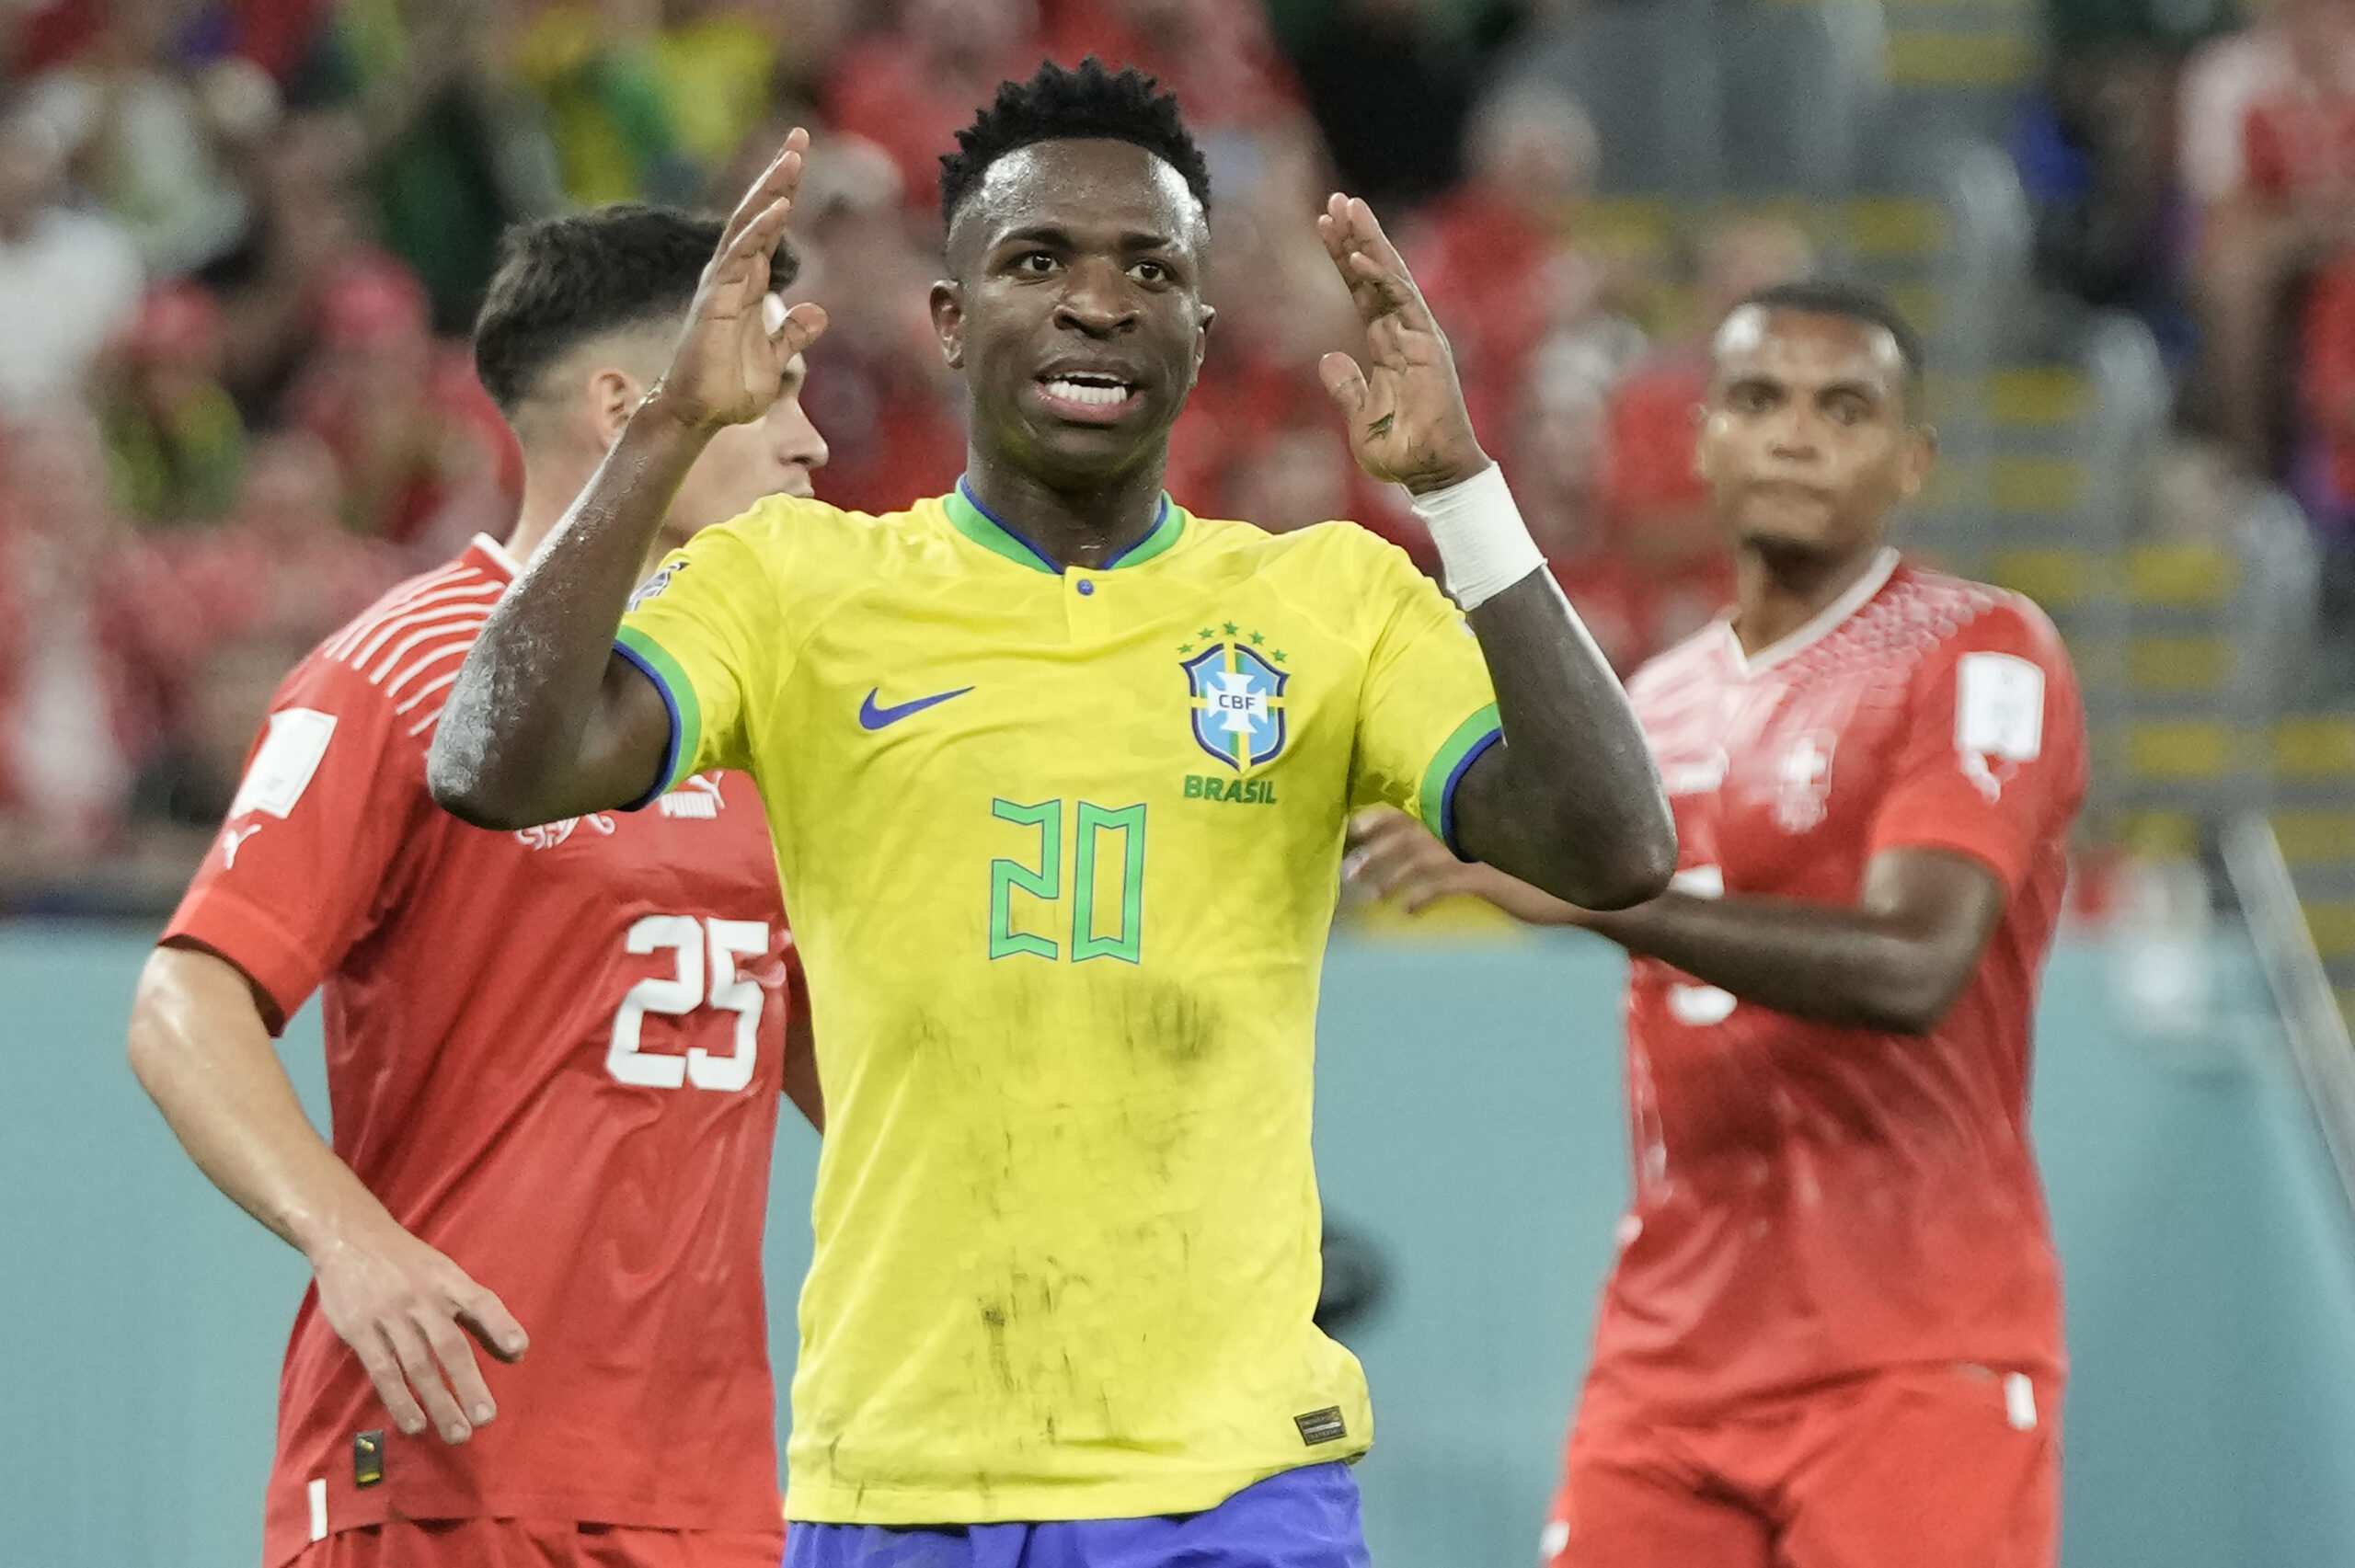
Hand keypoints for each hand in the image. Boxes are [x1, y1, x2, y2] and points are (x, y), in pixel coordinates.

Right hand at [309, 1217, 527, 1444]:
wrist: (349, 1237)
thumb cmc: (407, 1263)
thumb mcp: (445, 1274)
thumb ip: (478, 1312)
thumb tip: (516, 1353)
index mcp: (448, 1280)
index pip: (480, 1302)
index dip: (500, 1325)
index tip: (518, 1351)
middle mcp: (422, 1297)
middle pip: (449, 1346)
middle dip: (469, 1384)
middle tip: (486, 1418)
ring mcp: (389, 1315)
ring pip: (417, 1365)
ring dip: (439, 1402)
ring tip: (458, 1433)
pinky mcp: (359, 1330)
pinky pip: (382, 1370)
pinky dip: (400, 1399)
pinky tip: (416, 1423)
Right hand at [647, 128, 830, 432]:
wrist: (700, 415)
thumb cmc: (730, 389)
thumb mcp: (774, 360)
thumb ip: (792, 334)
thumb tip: (818, 313)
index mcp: (748, 283)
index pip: (768, 227)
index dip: (783, 192)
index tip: (799, 155)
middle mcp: (732, 275)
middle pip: (756, 213)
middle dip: (777, 175)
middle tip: (798, 137)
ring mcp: (721, 285)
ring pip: (746, 227)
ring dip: (770, 191)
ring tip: (792, 159)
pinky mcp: (714, 301)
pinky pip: (739, 258)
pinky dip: (759, 232)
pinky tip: (777, 209)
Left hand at [1314, 194, 1488, 494]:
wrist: (1431, 473)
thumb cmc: (1401, 451)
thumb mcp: (1360, 417)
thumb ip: (1346, 387)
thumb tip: (1330, 360)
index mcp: (1387, 345)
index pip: (1362, 292)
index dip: (1344, 260)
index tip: (1324, 228)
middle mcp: (1404, 333)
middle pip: (1376, 275)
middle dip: (1356, 237)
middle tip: (1336, 200)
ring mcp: (1418, 336)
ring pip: (1391, 278)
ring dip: (1368, 243)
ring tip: (1348, 209)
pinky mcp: (1427, 347)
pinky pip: (1403, 305)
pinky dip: (1382, 279)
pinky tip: (1361, 257)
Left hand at [1346, 806, 1599, 925]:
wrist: (1580, 890)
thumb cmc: (1536, 876)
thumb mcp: (1493, 861)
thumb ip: (1462, 854)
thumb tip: (1427, 861)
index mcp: (1466, 822)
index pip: (1415, 811)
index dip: (1382, 818)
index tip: (1354, 828)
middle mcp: (1469, 829)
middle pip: (1409, 832)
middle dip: (1374, 852)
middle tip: (1347, 873)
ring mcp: (1478, 851)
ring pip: (1420, 857)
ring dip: (1389, 876)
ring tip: (1369, 896)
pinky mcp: (1490, 876)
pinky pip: (1446, 882)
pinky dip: (1422, 895)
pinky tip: (1407, 911)